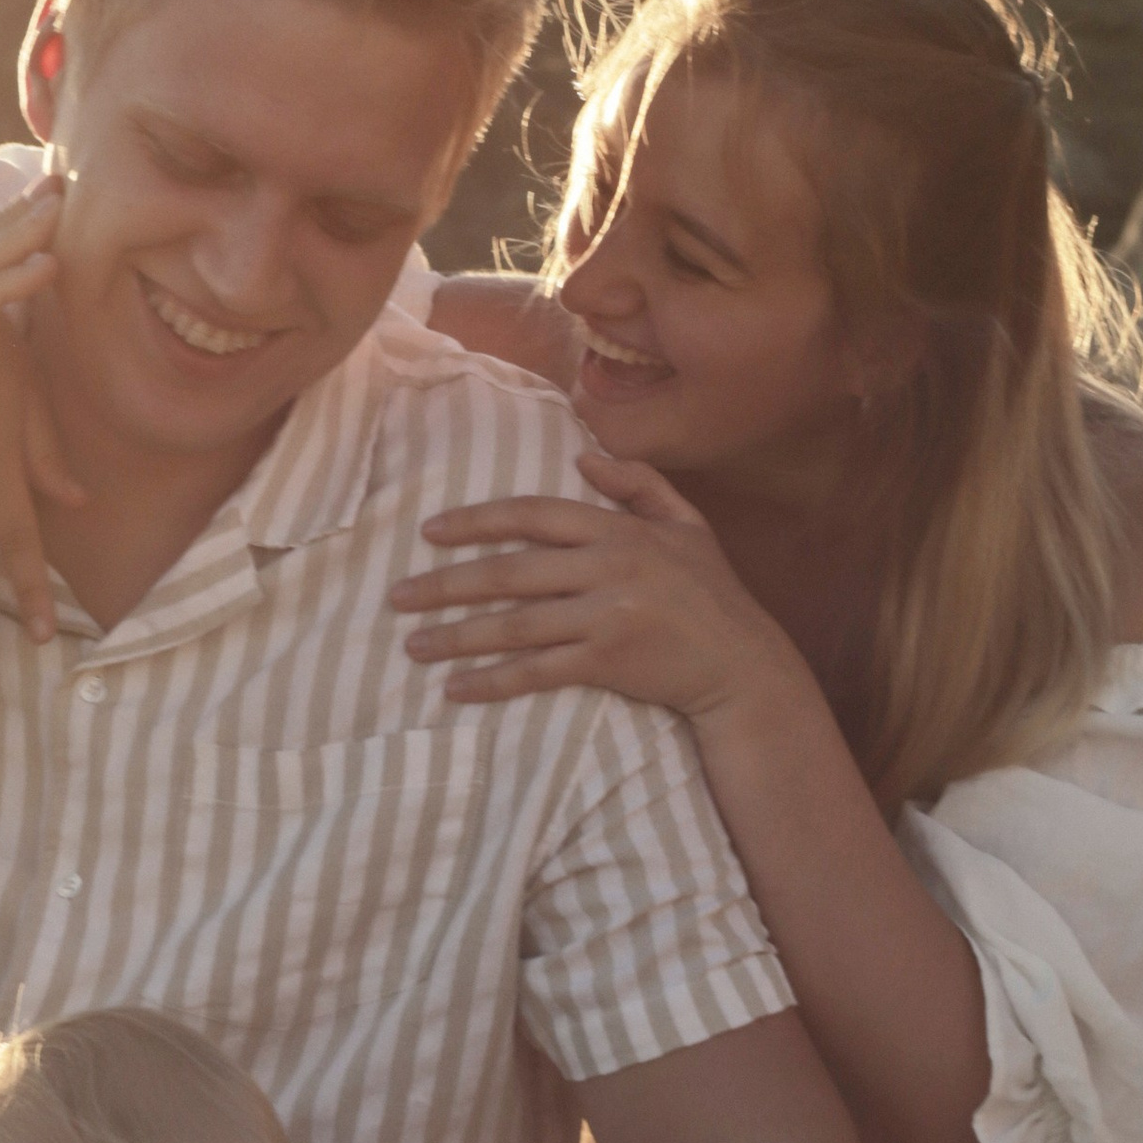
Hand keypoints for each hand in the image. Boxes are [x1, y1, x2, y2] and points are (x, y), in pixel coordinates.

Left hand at [391, 449, 788, 721]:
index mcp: (619, 530)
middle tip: (397, 596)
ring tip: (413, 645)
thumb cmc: (712, 595)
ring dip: (457, 636)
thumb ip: (640, 484)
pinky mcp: (608, 662)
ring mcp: (607, 616)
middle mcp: (609, 567)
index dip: (478, 521)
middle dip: (446, 584)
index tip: (430, 531)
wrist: (744, 666)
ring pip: (515, 625)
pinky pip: (537, 671)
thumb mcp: (688, 526)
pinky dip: (493, 681)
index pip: (533, 515)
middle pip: (510, 572)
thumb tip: (584, 454)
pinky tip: (456, 688)